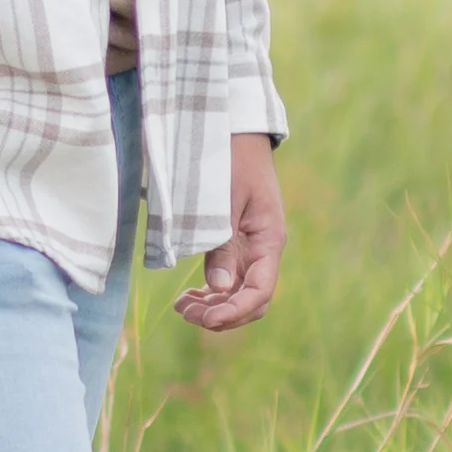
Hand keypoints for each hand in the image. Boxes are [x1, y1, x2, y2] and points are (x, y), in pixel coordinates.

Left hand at [176, 134, 285, 332]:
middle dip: (221, 314)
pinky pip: (229, 277)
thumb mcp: (224, 201)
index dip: (234, 312)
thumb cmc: (230, 158)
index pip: (259, 292)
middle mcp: (264, 249)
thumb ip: (222, 244)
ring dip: (213, 306)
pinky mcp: (237, 242)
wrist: (235, 130)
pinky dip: (211, 291)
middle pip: (251, 300)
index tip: (205, 320)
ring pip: (238, 292)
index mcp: (269, 239)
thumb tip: (218, 288)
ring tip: (181, 306)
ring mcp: (251, 247)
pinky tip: (189, 294)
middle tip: (184, 311)